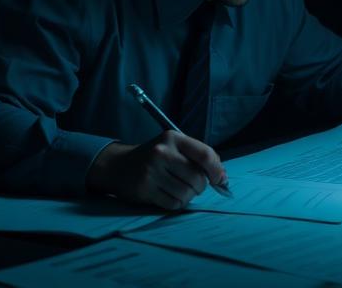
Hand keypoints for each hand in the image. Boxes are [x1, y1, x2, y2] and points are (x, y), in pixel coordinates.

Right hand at [86, 130, 226, 209]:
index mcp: (173, 138)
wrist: (119, 166)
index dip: (217, 170)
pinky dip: (176, 203)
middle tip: (193, 185)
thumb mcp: (175, 148)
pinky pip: (173, 204)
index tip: (219, 179)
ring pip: (186, 193)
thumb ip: (200, 158)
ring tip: (179, 189)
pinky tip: (168, 195)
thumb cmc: (155, 158)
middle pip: (197, 178)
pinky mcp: (144, 189)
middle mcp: (161, 152)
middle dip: (200, 186)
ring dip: (188, 196)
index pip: (205, 154)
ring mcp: (151, 171)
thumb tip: (223, 178)